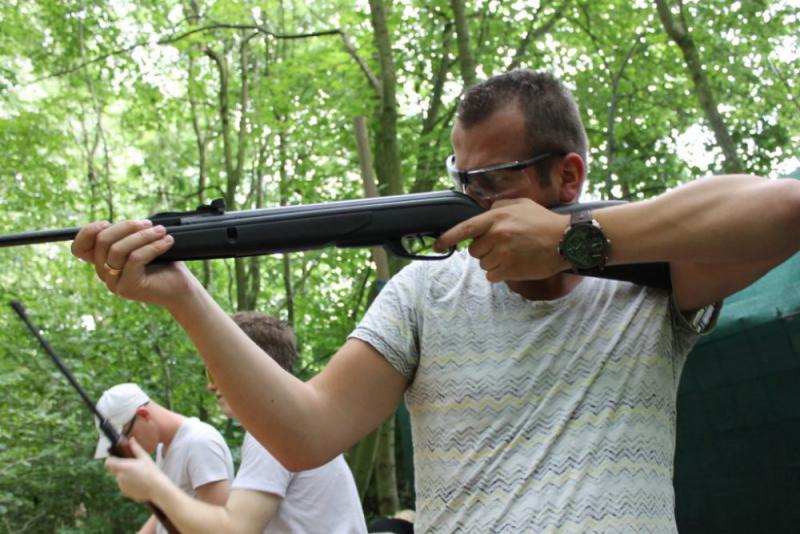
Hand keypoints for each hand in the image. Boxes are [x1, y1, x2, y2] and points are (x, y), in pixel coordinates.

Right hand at [71, 219, 196, 308]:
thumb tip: (128, 222)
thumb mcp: (142, 246)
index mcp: (103, 262)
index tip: (108, 222)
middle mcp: (104, 274)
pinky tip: (167, 242)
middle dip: (127, 226)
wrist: (182, 290)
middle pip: (102, 241)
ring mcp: (115, 283)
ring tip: (161, 232)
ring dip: (142, 235)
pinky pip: (135, 259)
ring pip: (118, 249)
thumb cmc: (165, 265)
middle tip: (150, 225)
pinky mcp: (129, 287)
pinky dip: (153, 246)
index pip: (79, 248)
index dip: (88, 231)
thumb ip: (128, 236)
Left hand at [105, 438, 168, 502]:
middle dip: (119, 467)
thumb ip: (135, 448)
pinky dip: (128, 484)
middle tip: (131, 466)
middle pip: (113, 470)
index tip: (117, 458)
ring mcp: (121, 485)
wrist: (156, 488)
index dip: (111, 459)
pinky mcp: (124, 492)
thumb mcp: (144, 457)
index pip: (108, 462)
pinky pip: (123, 486)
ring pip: (118, 478)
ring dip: (124, 476)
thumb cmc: (152, 472)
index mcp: (123, 466)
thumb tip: (131, 439)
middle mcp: (119, 477)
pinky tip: (138, 482)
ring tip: (138, 475)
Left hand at [434, 198, 569, 281]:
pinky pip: (492, 276)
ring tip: (513, 254)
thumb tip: (485, 210)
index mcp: (496, 217)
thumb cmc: (544, 222)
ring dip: (493, 261)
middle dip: (484, 249)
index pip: (465, 228)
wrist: (566, 240)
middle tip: (503, 245)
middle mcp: (497, 235)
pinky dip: (500, 273)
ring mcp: (502, 254)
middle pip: (474, 250)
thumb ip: (499, 206)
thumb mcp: (521, 204)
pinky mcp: (509, 270)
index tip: (437, 245)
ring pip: (483, 264)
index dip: (447, 238)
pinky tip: (515, 264)